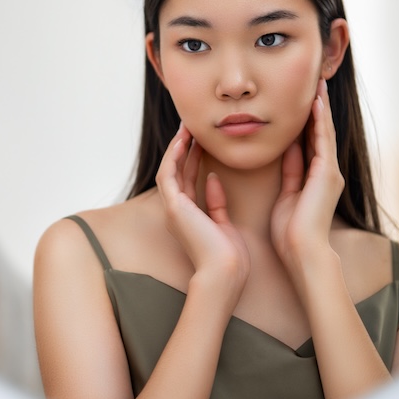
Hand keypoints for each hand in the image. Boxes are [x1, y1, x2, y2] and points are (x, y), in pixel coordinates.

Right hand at [156, 123, 249, 312]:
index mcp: (187, 215)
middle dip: (183, 148)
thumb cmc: (229, 255)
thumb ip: (216, 202)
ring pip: (169, 170)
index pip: (187, 179)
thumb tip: (213, 178)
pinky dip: (173, 158)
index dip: (193, 157)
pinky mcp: (174, 207)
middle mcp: (176, 210)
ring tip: (186, 128)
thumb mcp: (223, 222)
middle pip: (176, 171)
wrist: (225, 272)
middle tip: (191, 126)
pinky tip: (182, 142)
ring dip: (176, 148)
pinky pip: (169, 176)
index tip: (201, 139)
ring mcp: (173, 209)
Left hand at [270, 79, 344, 285]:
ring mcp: (329, 172)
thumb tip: (288, 151)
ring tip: (319, 85)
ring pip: (325, 133)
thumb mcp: (287, 195)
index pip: (311, 142)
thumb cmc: (290, 232)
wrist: (302, 251)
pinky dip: (320, 122)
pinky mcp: (327, 174)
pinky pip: (323, 142)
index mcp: (316, 178)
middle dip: (318, 109)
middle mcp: (327, 172)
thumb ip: (291, 173)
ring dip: (322, 109)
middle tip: (315, 83)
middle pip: (321, 132)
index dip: (308, 121)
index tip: (303, 100)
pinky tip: (317, 105)